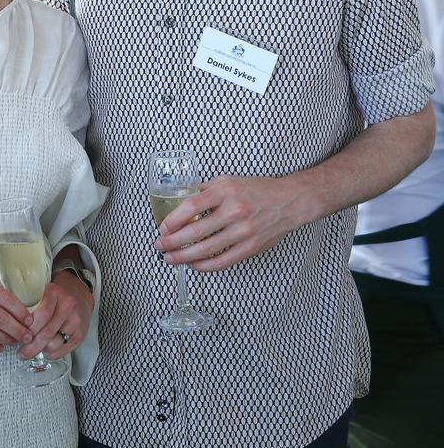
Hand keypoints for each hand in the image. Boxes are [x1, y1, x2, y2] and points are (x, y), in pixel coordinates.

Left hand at [19, 270, 92, 360]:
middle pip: (46, 332)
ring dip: (41, 350)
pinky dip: (52, 354)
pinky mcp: (81, 333)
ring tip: (32, 351)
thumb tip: (14, 326)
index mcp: (55, 292)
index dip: (28, 328)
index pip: (41, 315)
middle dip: (31, 346)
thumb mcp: (42, 293)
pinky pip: (64, 350)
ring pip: (54, 343)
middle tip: (21, 353)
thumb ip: (30, 305)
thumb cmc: (55, 297)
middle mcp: (68, 305)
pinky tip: (45, 352)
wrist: (79, 296)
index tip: (18, 335)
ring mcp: (76, 320)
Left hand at [155, 173, 309, 272]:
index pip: (190, 207)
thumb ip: (203, 190)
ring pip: (206, 250)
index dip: (172, 220)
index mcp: (225, 191)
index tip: (163, 228)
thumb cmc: (256, 190)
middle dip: (172, 242)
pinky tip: (193, 265)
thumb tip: (177, 200)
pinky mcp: (250, 247)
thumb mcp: (227, 181)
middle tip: (160, 245)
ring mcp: (243, 231)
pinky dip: (204, 266)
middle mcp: (234, 211)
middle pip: (194, 232)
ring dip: (183, 257)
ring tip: (170, 258)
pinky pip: (222, 262)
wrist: (289, 202)